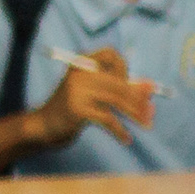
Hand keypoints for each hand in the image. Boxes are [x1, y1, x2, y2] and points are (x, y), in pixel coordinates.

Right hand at [31, 48, 155, 147]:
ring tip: (146, 125)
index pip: (111, 55)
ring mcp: (77, 91)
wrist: (43, 126)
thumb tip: (151, 87)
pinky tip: (126, 139)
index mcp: (81, 62)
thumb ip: (118, 88)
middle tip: (150, 114)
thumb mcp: (92, 93)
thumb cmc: (72, 109)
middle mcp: (79, 73)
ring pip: (117, 100)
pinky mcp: (78, 110)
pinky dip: (120, 131)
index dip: (123, 69)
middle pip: (119, 82)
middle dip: (139, 99)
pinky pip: (108, 119)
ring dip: (135, 114)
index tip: (127, 86)